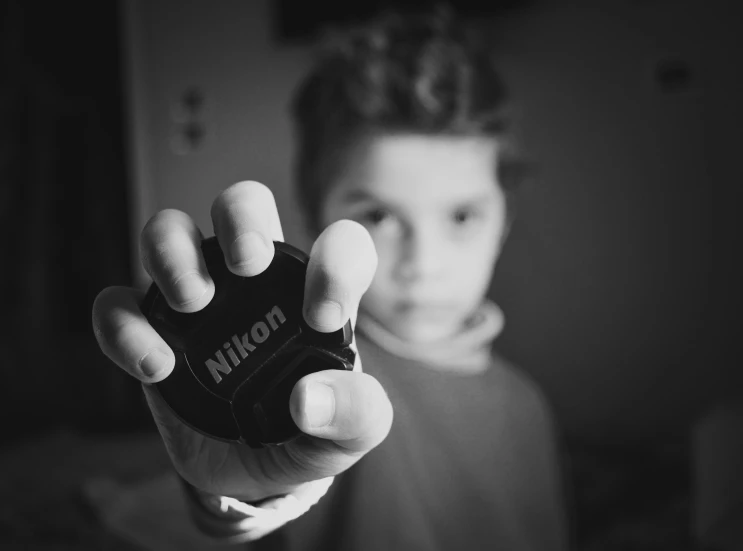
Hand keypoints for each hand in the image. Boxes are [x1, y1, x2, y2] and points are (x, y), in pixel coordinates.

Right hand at [92, 181, 391, 500]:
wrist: (253, 472)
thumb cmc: (307, 435)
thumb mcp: (350, 436)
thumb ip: (355, 415)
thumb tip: (310, 399)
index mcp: (313, 294)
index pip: (339, 244)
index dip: (336, 262)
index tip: (321, 318)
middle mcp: (254, 283)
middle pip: (242, 204)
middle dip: (241, 218)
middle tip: (247, 264)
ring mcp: (197, 302)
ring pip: (169, 232)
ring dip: (174, 253)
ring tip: (195, 303)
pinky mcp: (151, 332)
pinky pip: (116, 306)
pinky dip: (125, 326)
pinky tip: (157, 367)